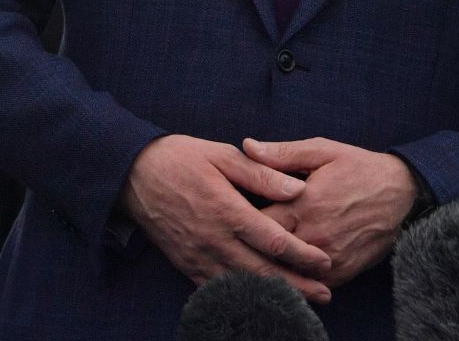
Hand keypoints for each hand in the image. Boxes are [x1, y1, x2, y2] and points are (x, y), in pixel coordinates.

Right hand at [121, 135, 333, 303]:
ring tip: (301, 304)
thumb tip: (298, 188)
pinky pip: (217, 289)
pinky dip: (241, 297)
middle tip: (326, 294)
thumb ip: (261, 173)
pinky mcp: (186, 264)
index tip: (325, 261)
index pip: (274, 241)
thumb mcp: (222, 155)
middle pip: (263, 272)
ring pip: (242, 286)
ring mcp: (198, 256)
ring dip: (273, 296)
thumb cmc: (180, 159)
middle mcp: (214, 239)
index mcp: (227, 210)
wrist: (132, 175)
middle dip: (297, 286)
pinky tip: (259, 301)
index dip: (302, 255)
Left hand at [244, 137, 416, 287]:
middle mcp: (315, 235)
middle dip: (251, 244)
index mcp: (304, 204)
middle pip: (267, 250)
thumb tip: (247, 146)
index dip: (239, 218)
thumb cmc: (358, 167)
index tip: (231, 213)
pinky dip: (295, 277)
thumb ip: (282, 153)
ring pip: (286, 271)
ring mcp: (330, 258)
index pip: (256, 221)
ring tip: (257, 252)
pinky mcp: (343, 273)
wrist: (403, 194)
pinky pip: (309, 283)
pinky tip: (285, 265)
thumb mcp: (322, 151)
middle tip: (239, 236)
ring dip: (271, 264)